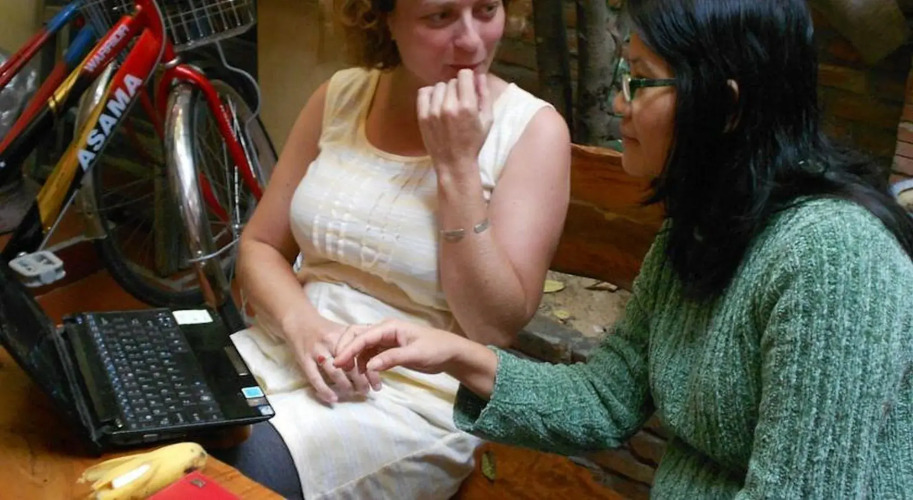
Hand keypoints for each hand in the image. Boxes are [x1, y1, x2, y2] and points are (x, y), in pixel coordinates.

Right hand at [281, 313, 379, 403]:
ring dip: (345, 385)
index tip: (377, 383)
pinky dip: (324, 390)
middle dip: (361, 381)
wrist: (299, 321)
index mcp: (345, 333)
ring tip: (353, 393)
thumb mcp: (345, 331)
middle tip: (366, 391)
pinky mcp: (304, 359)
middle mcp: (331, 341)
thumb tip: (379, 362)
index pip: (363, 354)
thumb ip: (360, 344)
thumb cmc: (327, 330)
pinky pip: (315, 377)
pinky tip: (333, 398)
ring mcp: (317, 350)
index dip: (371, 370)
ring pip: (334, 371)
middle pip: (350, 364)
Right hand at [333, 319, 468, 374]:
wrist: (450, 354)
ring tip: (362, 382)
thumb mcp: (415, 354)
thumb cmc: (436, 349)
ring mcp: (385, 341)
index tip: (337, 363)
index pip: (363, 336)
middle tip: (340, 369)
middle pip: (356, 337)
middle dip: (346, 352)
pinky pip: (370, 358)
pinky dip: (367, 368)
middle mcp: (384, 332)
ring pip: (362, 349)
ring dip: (358, 363)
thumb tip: (370, 366)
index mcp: (389, 327)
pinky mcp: (387, 351)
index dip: (348, 349)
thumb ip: (392, 358)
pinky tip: (372, 382)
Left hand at [417, 69, 492, 178]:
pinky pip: (423, 92)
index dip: (468, 78)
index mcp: (467, 106)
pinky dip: (430, 94)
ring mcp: (433, 111)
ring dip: (445, 92)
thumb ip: (484, 95)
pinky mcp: (422, 116)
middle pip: (451, 81)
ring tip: (448, 104)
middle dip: (457, 88)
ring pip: (438, 86)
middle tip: (460, 101)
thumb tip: (480, 74)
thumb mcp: (487, 120)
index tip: (468, 85)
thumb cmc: (474, 142)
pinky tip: (436, 103)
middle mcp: (449, 106)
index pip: (464, 74)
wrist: (454, 163)